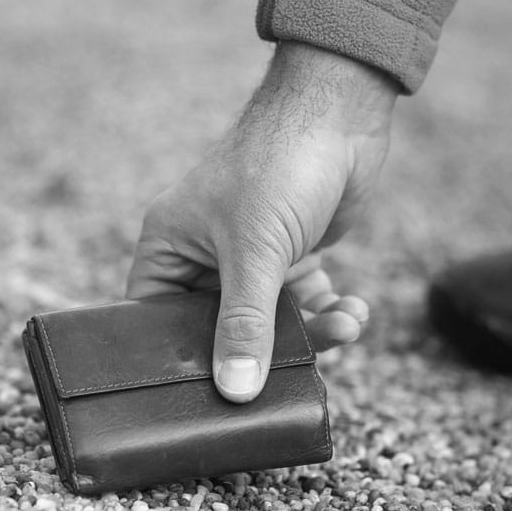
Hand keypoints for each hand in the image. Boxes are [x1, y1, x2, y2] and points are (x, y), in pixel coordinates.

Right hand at [127, 42, 396, 402]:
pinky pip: (305, 305)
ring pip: (271, 324)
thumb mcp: (256, 251)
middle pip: (221, 332)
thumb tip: (235, 391)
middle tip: (295, 371)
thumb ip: (244, 325)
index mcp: (170, 248)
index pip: (157, 322)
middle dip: (265, 351)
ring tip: (345, 327)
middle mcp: (204, 258)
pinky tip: (354, 309)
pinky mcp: (292, 258)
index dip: (180, 361)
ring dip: (312, 332)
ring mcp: (251, 260)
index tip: (211, 397)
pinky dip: (330, 312)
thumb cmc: (279, 163)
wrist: (341, 113)